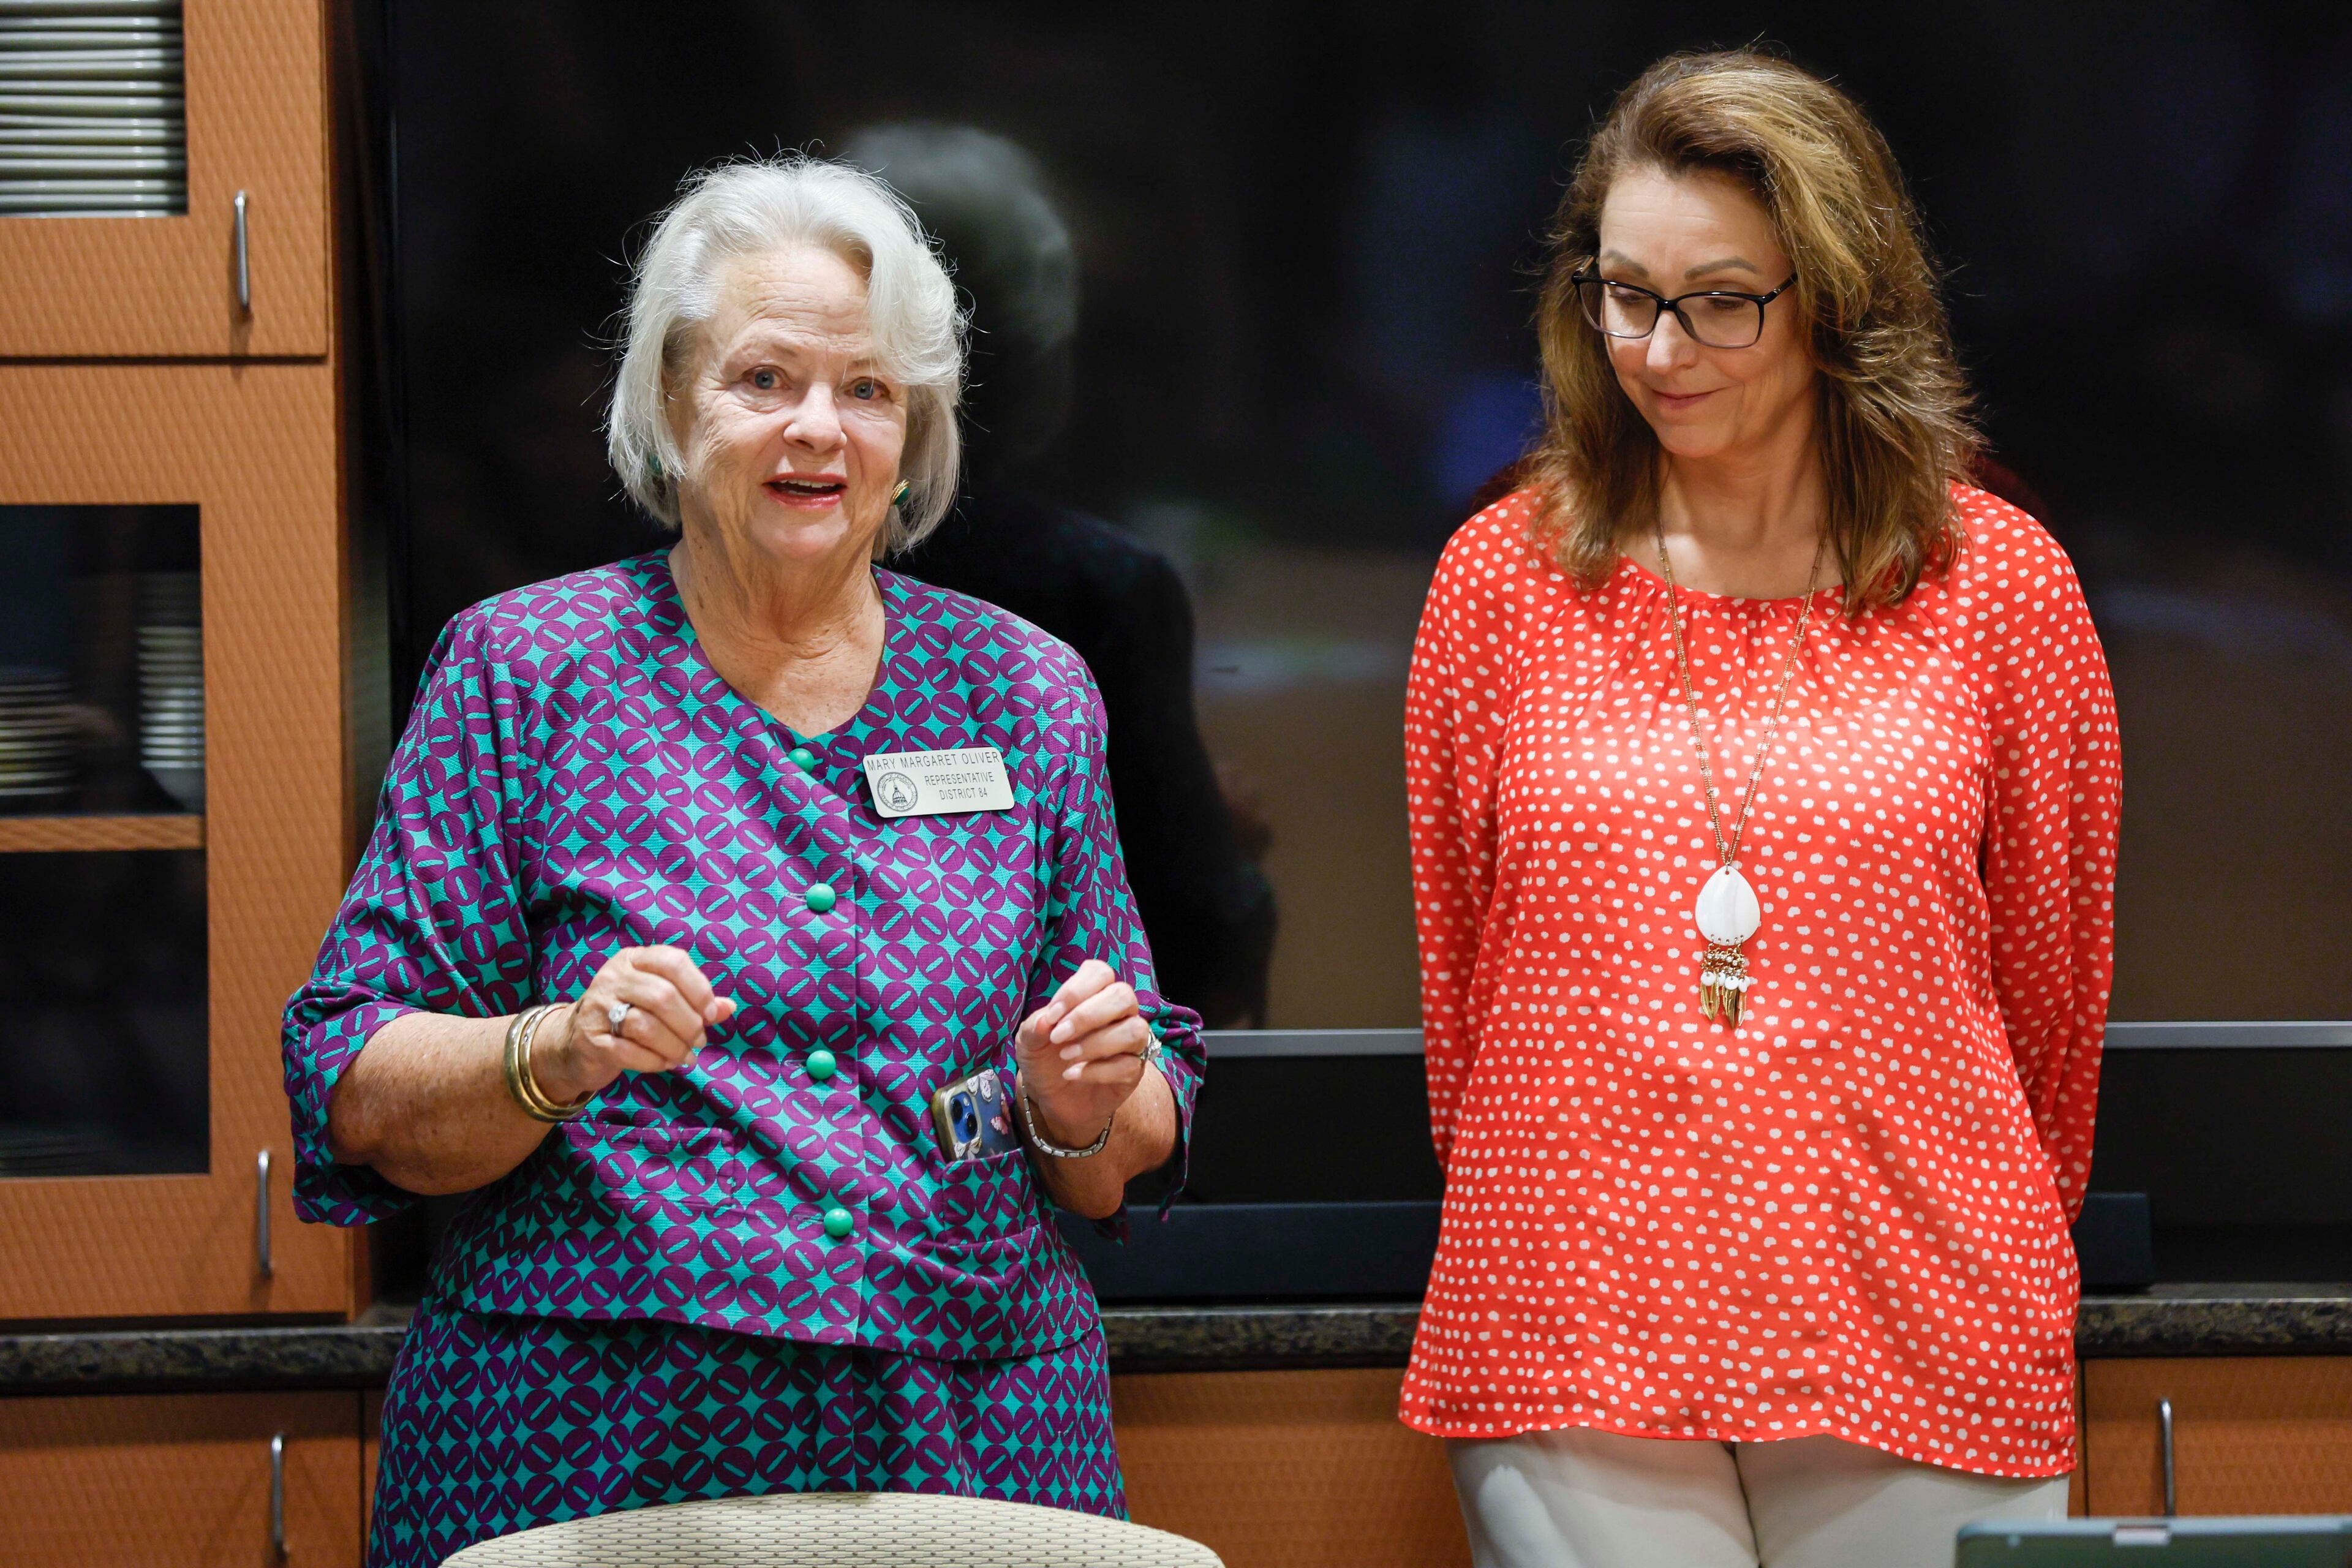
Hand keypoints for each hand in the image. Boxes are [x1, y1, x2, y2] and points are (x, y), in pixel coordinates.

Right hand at [534, 945, 735, 1104]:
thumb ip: (693, 1001)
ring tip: (685, 1056)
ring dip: (675, 1046)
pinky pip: (629, 1052)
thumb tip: (729, 1008)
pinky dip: (655, 1061)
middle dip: (689, 1024)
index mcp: (634, 959)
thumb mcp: (658, 1001)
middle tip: (699, 1041)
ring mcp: (598, 1007)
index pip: (673, 961)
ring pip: (646, 1026)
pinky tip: (666, 1064)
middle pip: (663, 996)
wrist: (574, 1043)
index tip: (710, 1013)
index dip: (699, 988)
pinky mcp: (590, 1038)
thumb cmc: (627, 1016)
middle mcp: (613, 977)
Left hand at [1013, 959, 1153, 1149]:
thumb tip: (1045, 1021)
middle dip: (1087, 1016)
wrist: (1051, 1097)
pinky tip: (1073, 1075)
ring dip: (1096, 1043)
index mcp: (1094, 993)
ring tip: (1066, 1056)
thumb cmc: (1044, 1058)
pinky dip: (1097, 1071)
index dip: (1076, 990)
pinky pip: (1129, 1065)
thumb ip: (1035, 1027)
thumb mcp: (1029, 1042)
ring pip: (1134, 1030)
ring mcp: (1130, 1041)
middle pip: (1122, 995)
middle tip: (1058, 1037)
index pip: (1100, 973)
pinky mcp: (1134, 1070)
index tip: (1052, 1015)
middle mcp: (1119, 1012)